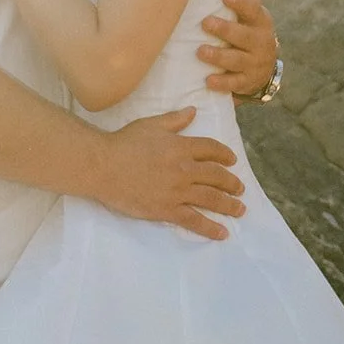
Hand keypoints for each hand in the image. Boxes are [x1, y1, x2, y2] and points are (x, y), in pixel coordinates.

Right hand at [95, 107, 244, 240]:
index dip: (225, 155)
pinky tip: (222, 233)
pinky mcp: (167, 210)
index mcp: (182, 147)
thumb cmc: (124, 143)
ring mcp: (177, 191)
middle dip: (232, 183)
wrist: (103, 166)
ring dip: (229, 205)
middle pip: (217, 176)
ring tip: (240, 209)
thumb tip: (193, 111)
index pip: (212, 149)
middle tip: (240, 188)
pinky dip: (210, 227)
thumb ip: (175, 120)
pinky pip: (194, 220)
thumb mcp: (151, 125)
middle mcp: (185, 169)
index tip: (232, 161)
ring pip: (211, 199)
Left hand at [198, 0, 278, 96]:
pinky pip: (235, 84)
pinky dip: (222, 83)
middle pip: (243, 35)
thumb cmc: (249, 31)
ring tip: (200, 52)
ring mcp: (255, 64)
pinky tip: (208, 80)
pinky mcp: (247, 83)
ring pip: (237, 60)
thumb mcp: (252, 11)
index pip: (253, 8)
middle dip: (225, 29)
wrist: (264, 69)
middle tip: (205, 22)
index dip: (241, 2)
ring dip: (219, 56)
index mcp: (260, 21)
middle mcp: (261, 42)